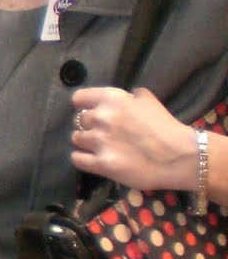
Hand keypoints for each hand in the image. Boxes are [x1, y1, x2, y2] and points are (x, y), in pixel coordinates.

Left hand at [70, 86, 195, 191]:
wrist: (181, 156)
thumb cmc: (167, 127)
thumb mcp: (149, 100)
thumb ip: (131, 96)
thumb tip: (125, 95)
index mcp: (112, 99)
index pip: (78, 98)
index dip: (83, 106)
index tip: (88, 112)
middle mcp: (101, 117)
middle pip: (79, 120)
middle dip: (89, 126)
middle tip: (104, 133)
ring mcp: (100, 141)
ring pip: (77, 139)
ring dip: (86, 143)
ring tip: (101, 147)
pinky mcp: (102, 163)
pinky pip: (77, 159)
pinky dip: (82, 159)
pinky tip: (93, 159)